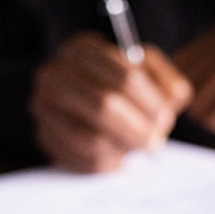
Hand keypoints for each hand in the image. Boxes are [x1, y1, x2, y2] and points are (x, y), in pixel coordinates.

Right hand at [29, 32, 192, 171]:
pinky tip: (119, 158)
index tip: (165, 119)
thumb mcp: (142, 69)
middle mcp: (54, 75)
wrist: (71, 99)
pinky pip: (81, 160)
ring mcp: (44, 108)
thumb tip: (171, 103)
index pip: (125, 77)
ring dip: (123, 149)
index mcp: (81, 50)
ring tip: (138, 150)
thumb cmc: (114, 83)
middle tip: (154, 143)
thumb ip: (162, 80)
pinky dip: (108, 163)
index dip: (151, 103)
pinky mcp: (44, 137)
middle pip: (105, 106)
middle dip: (138, 130)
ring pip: (91, 139)